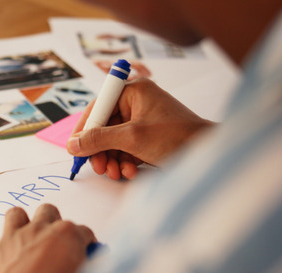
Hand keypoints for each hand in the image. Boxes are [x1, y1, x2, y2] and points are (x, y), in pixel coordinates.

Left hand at [0, 204, 94, 272]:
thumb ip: (83, 269)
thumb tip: (84, 266)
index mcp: (65, 236)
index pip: (82, 232)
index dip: (84, 244)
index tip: (84, 255)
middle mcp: (37, 230)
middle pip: (48, 211)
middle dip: (52, 223)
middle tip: (53, 243)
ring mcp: (10, 239)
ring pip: (15, 214)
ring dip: (20, 224)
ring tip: (23, 242)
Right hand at [67, 78, 213, 179]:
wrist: (209, 154)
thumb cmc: (176, 137)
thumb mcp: (131, 138)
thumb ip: (98, 139)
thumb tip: (72, 144)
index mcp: (133, 91)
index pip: (97, 107)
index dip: (84, 129)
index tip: (74, 148)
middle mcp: (137, 103)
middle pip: (104, 127)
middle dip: (100, 150)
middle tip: (98, 168)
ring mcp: (143, 120)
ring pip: (113, 141)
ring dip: (111, 159)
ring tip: (116, 173)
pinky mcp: (148, 137)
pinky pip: (126, 149)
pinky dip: (124, 162)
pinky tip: (130, 172)